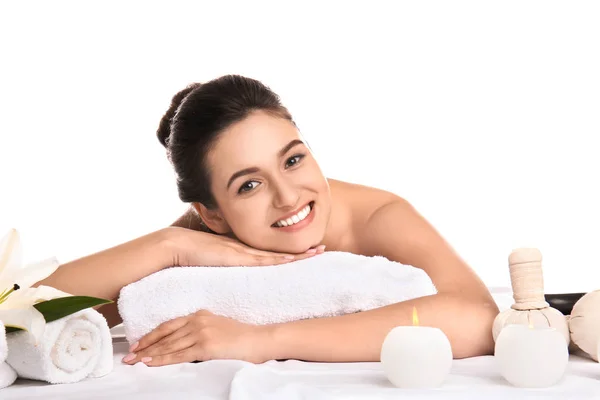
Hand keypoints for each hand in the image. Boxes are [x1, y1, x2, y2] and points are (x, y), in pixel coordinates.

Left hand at [122, 310, 272, 365]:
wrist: (260, 339)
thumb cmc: (243, 335)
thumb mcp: (219, 325)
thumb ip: (202, 327)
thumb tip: (186, 339)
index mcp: (200, 314)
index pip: (169, 325)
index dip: (151, 335)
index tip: (137, 343)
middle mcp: (198, 321)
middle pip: (165, 335)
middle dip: (144, 345)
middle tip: (128, 354)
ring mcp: (201, 333)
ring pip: (169, 346)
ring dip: (149, 354)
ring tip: (134, 361)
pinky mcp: (206, 346)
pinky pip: (179, 355)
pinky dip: (162, 359)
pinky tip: (150, 363)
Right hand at [165, 227, 324, 266]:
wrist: (176, 245)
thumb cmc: (190, 253)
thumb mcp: (212, 259)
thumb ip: (221, 264)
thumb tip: (226, 271)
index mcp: (242, 250)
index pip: (271, 253)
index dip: (290, 252)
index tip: (307, 251)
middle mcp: (246, 249)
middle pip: (280, 251)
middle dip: (301, 251)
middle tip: (322, 249)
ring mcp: (243, 251)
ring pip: (277, 254)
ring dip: (298, 255)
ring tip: (317, 252)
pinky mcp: (236, 256)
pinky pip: (262, 260)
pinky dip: (279, 260)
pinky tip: (292, 260)